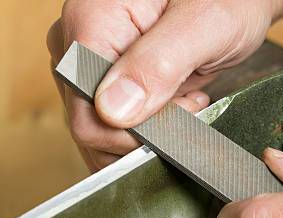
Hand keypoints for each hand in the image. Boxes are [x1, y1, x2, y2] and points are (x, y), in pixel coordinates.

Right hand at [47, 0, 282, 170]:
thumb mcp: (206, 22)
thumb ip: (158, 65)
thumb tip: (112, 112)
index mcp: (89, 22)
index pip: (88, 114)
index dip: (135, 132)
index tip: (183, 109)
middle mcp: (75, 44)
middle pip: (91, 126)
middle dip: (144, 131)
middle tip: (190, 101)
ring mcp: (85, 63)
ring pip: (100, 131)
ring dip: (147, 131)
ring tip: (185, 98)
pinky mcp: (100, 77)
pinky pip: (110, 123)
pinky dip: (144, 126)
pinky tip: (173, 100)